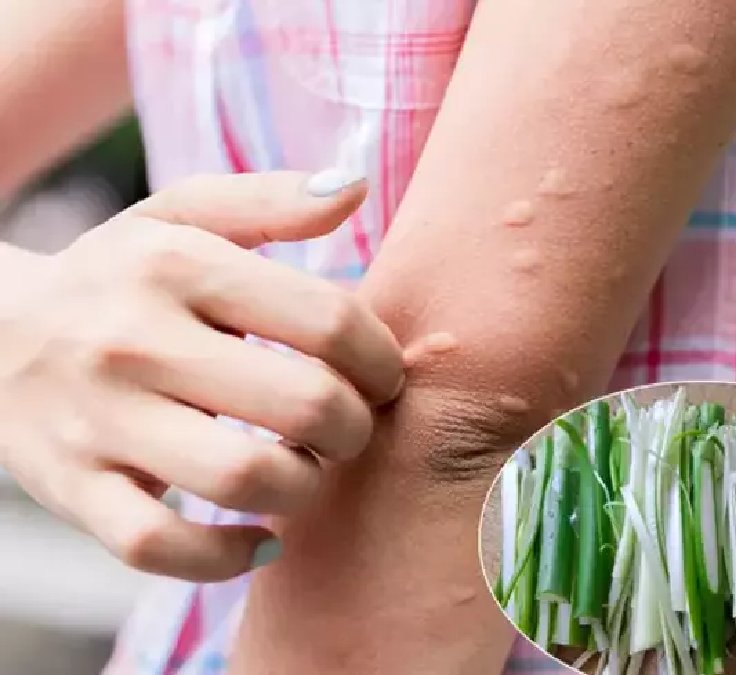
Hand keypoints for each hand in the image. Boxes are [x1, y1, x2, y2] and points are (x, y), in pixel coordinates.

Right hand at [0, 171, 404, 581]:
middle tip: (350, 427)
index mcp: (177, 265)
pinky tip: (261, 537)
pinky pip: (160, 546)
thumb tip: (357, 186)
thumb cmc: (118, 275)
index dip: (382, 360)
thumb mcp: (180, 215)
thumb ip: (272, 199)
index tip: (381, 376)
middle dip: (356, 428)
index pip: (330, 321)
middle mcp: (135, 339)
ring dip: (305, 488)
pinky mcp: (72, 490)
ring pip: (243, 478)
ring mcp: (98, 420)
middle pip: (304, 406)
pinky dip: (226, 556)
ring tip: (306, 470)